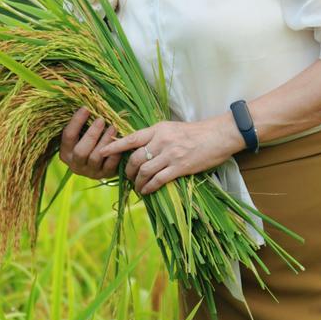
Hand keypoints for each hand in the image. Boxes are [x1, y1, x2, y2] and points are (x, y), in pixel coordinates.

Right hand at [58, 106, 120, 180]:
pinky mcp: (104, 175)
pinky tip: (120, 141)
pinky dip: (115, 153)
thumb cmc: (91, 140)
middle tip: (101, 120)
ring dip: (105, 141)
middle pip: (81, 151)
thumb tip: (87, 102)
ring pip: (96, 158)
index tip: (86, 108)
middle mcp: (75, 164)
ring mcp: (90, 172)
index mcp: (66, 153)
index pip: (68, 136)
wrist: (102, 161)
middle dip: (91, 134)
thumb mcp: (82, 133)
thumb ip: (82, 122)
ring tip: (113, 127)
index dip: (76, 122)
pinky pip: (110, 165)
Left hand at [91, 115, 242, 195]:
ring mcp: (170, 154)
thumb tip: (139, 146)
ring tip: (137, 187)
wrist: (219, 135)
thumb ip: (156, 136)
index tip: (101, 152)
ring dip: (137, 181)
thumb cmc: (196, 132)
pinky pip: (158, 180)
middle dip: (128, 171)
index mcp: (158, 129)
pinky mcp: (180, 167)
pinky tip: (146, 191)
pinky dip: (149, 187)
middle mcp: (161, 140)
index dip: (114, 146)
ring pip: (144, 170)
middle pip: (135, 158)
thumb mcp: (172, 128)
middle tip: (128, 177)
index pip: (131, 138)